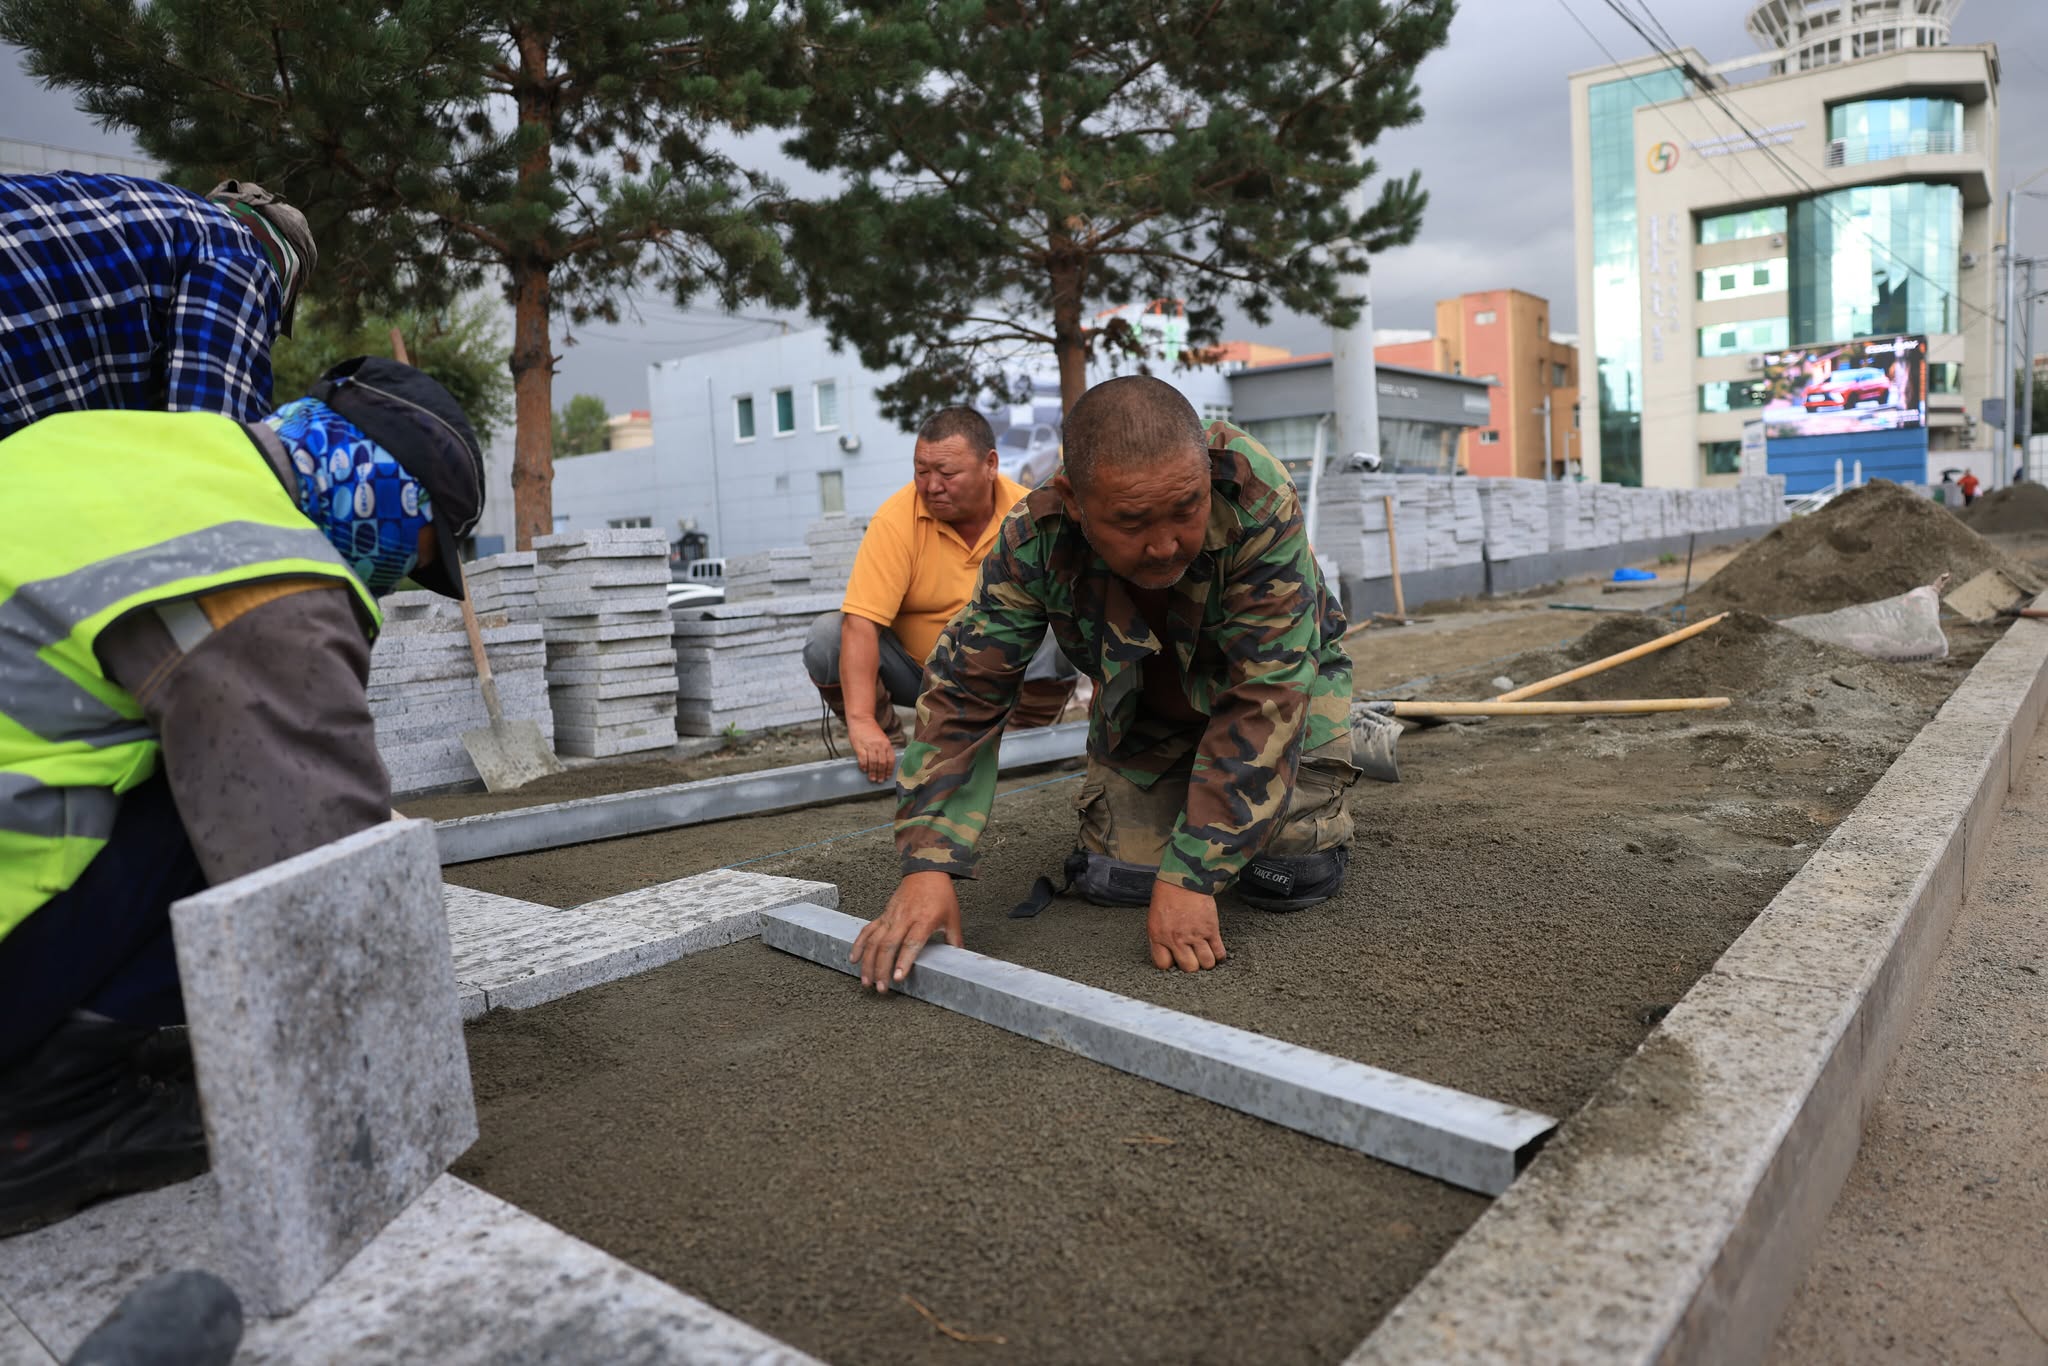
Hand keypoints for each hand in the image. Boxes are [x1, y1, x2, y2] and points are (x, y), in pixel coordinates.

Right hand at [846, 714, 898, 784]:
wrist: (861, 720)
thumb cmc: (871, 730)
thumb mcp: (882, 739)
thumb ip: (884, 749)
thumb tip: (885, 764)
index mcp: (887, 744)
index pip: (891, 760)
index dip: (889, 770)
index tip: (887, 776)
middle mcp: (879, 745)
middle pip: (882, 763)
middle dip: (881, 774)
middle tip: (879, 780)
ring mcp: (870, 746)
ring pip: (873, 763)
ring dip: (873, 773)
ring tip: (872, 779)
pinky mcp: (860, 746)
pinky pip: (863, 759)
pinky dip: (864, 766)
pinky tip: (864, 770)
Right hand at [850, 871, 961, 992]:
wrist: (926, 872)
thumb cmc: (941, 895)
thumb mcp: (953, 917)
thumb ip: (954, 940)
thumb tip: (961, 961)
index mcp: (924, 920)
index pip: (911, 943)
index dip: (903, 961)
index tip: (898, 977)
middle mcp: (904, 919)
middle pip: (888, 946)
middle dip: (882, 969)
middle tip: (881, 988)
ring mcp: (891, 917)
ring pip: (874, 941)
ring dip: (868, 962)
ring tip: (866, 981)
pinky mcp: (883, 915)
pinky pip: (867, 931)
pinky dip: (859, 945)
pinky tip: (854, 959)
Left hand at [1146, 881, 1225, 971]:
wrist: (1184, 878)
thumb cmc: (1167, 894)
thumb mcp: (1154, 917)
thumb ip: (1160, 937)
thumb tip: (1168, 951)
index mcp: (1158, 936)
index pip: (1163, 964)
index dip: (1170, 964)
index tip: (1175, 960)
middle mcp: (1176, 939)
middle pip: (1188, 967)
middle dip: (1191, 965)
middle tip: (1192, 958)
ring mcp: (1195, 935)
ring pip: (1206, 963)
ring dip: (1206, 962)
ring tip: (1205, 956)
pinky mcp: (1211, 929)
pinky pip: (1219, 951)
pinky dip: (1219, 955)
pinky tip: (1217, 953)